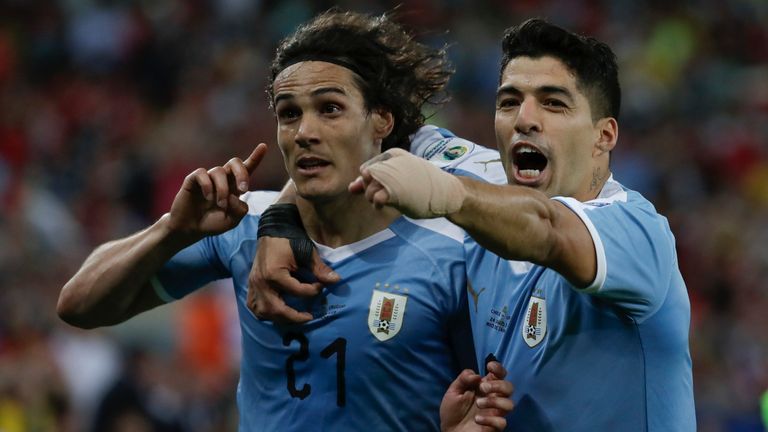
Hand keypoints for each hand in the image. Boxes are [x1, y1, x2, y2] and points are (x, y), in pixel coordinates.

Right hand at [167, 144, 266, 241]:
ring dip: (223, 189)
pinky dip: (207, 185)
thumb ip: (240, 210)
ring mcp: (208, 178)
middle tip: (243, 189)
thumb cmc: (212, 223)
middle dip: (242, 173)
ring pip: (219, 171)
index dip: (255, 157)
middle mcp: (222, 179)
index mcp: (234, 186)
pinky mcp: (193, 180)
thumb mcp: (232, 221)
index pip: (247, 168)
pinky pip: (202, 173)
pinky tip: (208, 197)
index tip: (263, 146)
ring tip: (220, 204)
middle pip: (235, 162)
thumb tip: (235, 195)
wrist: (190, 229)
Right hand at [247, 236, 339, 322]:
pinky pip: (254, 306)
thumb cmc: (290, 240)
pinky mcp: (250, 284)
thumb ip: (319, 269)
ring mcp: (253, 285)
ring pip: (263, 312)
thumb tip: (336, 280)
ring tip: (294, 317)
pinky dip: (265, 312)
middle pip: (277, 310)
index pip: (297, 291)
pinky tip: (277, 312)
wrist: (272, 230)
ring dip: (279, 318)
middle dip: (295, 317)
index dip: (312, 291)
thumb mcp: (307, 252)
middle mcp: (261, 282)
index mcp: (274, 273)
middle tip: (309, 317)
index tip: (320, 287)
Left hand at [349, 148, 465, 217]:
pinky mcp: (396, 191)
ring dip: (372, 198)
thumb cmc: (423, 186)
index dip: (369, 182)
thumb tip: (351, 187)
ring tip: (384, 201)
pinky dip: (376, 203)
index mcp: (394, 155)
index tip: (380, 188)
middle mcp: (392, 162)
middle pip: (366, 178)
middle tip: (383, 196)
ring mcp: (394, 176)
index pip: (367, 168)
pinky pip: (375, 197)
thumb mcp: (399, 178)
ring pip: (369, 188)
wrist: (447, 193)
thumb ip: (373, 181)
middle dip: (370, 190)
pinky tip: (384, 205)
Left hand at [440, 361, 513, 431]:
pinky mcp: (495, 426)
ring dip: (495, 402)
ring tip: (478, 404)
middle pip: (509, 387)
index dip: (498, 368)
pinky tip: (477, 419)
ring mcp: (495, 413)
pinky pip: (502, 422)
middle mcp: (493, 398)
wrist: (449, 431)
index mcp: (485, 387)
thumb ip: (463, 379)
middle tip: (482, 388)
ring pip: (510, 404)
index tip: (489, 366)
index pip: (499, 374)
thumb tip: (476, 375)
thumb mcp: (453, 391)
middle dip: (498, 385)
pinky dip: (490, 419)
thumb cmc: (452, 410)